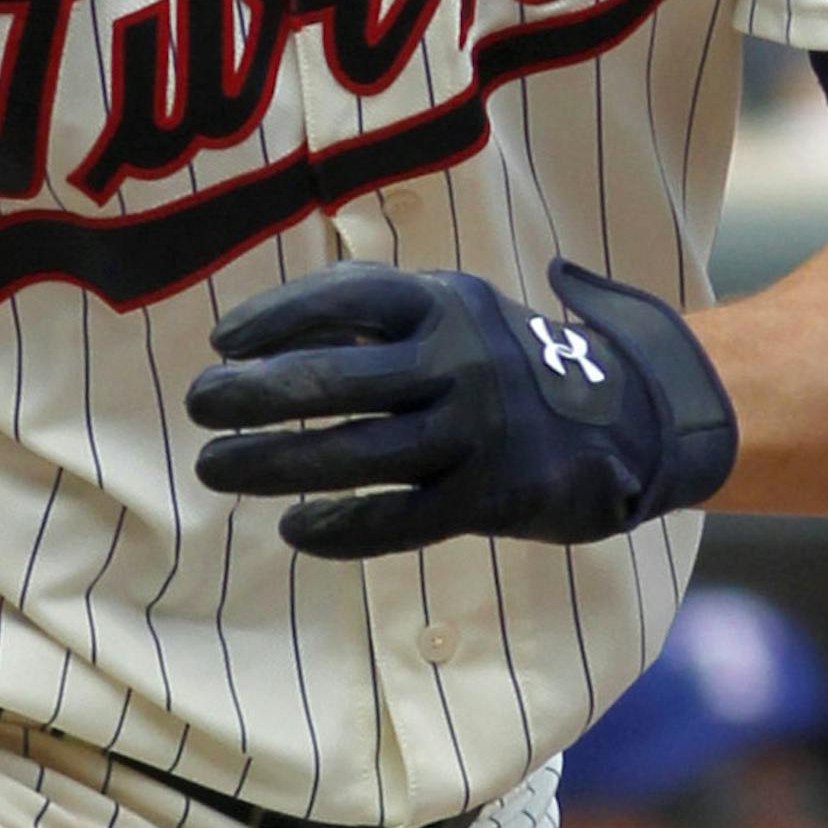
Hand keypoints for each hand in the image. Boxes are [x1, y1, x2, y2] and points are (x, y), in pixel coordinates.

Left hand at [186, 257, 737, 559]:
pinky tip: (295, 527)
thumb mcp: (452, 305)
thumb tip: (267, 328)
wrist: (628, 414)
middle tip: (199, 406)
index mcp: (442, 301)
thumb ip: (375, 305)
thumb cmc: (508, 354)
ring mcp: (474, 432)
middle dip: (255, 394)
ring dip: (276, 462)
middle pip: (335, 380)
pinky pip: (399, 518)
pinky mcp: (489, 496)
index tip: (220, 342)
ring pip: (357, 454)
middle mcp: (457, 360)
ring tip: (217, 466)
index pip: (339, 300)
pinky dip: (341, 526)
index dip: (272, 320)